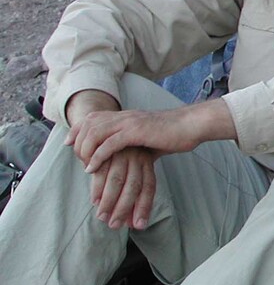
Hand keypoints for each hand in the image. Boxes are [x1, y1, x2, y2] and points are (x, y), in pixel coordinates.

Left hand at [66, 99, 235, 173]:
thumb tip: (135, 159)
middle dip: (77, 141)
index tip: (70, 143)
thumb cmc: (176, 133)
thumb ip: (138, 146)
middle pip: (89, 123)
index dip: (77, 129)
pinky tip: (93, 168)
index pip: (93, 116)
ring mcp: (130, 123)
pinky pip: (109, 144)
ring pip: (95, 132)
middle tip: (77, 159)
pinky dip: (97, 156)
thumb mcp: (151, 138)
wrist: (192, 125)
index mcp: (126, 115)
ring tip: (85, 166)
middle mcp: (124, 116)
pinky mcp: (136, 132)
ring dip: (85, 150)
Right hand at [88, 146, 157, 229]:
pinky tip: (95, 201)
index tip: (139, 226)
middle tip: (114, 225)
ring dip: (109, 202)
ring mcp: (121, 152)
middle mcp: (137, 157)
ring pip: (116, 181)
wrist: (110, 126)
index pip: (149, 188)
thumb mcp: (132, 172)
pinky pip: (101, 171)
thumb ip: (132, 198)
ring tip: (102, 217)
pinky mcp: (105, 149)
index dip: (144, 207)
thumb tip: (135, 225)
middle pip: (133, 187)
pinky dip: (97, 188)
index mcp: (147, 162)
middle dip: (123, 208)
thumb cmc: (122, 156)